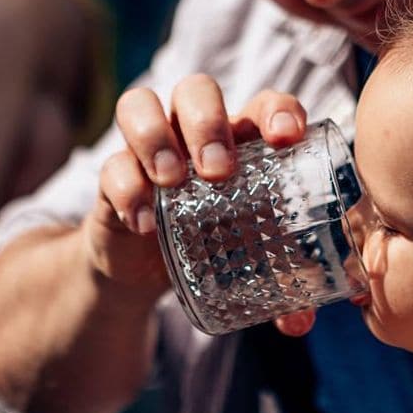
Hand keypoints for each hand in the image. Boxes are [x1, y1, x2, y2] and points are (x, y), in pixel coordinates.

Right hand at [85, 74, 308, 295]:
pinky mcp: (113, 176)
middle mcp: (193, 131)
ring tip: (173, 180)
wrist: (149, 266)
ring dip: (157, 137)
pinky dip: (126, 189)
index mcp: (242, 139)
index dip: (278, 109)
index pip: (264, 103)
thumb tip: (302, 324)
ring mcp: (149, 149)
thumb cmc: (215, 243)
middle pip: (196, 89)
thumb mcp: (249, 258)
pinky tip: (145, 223)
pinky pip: (110, 164)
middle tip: (219, 170)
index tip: (286, 138)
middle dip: (208, 122)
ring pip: (141, 103)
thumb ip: (278, 285)